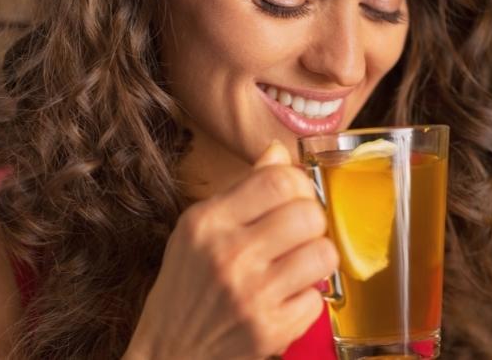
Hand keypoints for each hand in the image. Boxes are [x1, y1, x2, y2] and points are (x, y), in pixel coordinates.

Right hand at [124, 140, 338, 359]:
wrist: (168, 352)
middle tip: (298, 234)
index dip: (299, 185)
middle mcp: (228, 255)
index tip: (295, 198)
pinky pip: (318, 299)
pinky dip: (306, 299)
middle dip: (312, 222)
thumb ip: (243, 189)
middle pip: (309, 214)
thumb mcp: (200, 228)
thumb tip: (278, 151)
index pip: (279, 180)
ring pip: (323, 254)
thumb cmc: (186, 285)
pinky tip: (283, 299)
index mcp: (208, 221)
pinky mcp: (269, 331)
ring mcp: (251, 295)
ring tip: (295, 266)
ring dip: (315, 260)